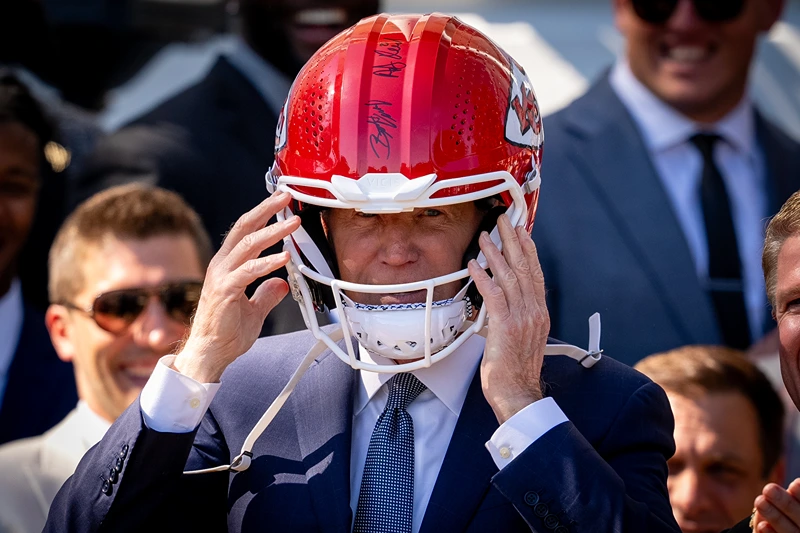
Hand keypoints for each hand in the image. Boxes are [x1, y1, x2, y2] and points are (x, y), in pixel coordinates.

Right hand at [173, 192, 300, 382]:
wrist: (210, 354)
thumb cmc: (227, 333)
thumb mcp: (255, 310)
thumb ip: (267, 294)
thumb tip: (281, 283)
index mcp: (228, 266)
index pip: (246, 231)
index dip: (263, 214)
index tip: (282, 202)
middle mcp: (223, 265)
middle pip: (245, 228)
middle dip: (266, 209)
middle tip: (287, 196)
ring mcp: (222, 277)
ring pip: (248, 245)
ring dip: (273, 231)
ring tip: (293, 223)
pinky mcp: (225, 291)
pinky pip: (248, 272)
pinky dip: (267, 262)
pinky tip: (284, 257)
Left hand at [468, 213, 549, 424]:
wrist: (518, 393)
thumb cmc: (515, 370)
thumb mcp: (521, 338)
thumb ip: (515, 317)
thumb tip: (502, 303)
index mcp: (539, 313)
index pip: (536, 274)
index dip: (528, 250)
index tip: (522, 231)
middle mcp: (534, 312)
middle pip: (525, 268)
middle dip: (513, 241)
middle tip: (504, 221)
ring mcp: (521, 318)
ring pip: (509, 277)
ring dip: (495, 254)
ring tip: (485, 237)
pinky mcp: (505, 326)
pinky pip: (494, 295)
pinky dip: (483, 278)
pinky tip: (474, 265)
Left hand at [751, 480, 799, 532]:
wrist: (776, 529)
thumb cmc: (784, 510)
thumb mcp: (787, 501)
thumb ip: (786, 496)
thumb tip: (781, 487)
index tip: (795, 484)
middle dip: (786, 503)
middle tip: (769, 489)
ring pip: (790, 531)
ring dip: (775, 517)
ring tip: (760, 502)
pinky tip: (762, 525)